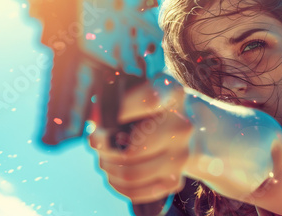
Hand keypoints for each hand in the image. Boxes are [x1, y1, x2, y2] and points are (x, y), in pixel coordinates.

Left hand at [88, 73, 192, 203]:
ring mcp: (182, 156)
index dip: (121, 108)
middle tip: (96, 142)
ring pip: (131, 173)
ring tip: (104, 157)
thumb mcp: (138, 89)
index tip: (104, 114)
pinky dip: (117, 184)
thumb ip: (114, 98)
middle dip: (105, 148)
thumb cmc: (150, 106)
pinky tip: (113, 173)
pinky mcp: (175, 180)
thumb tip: (95, 130)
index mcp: (173, 94)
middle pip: (133, 148)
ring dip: (109, 167)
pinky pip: (135, 192)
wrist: (187, 127)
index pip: (149, 99)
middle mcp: (182, 126)